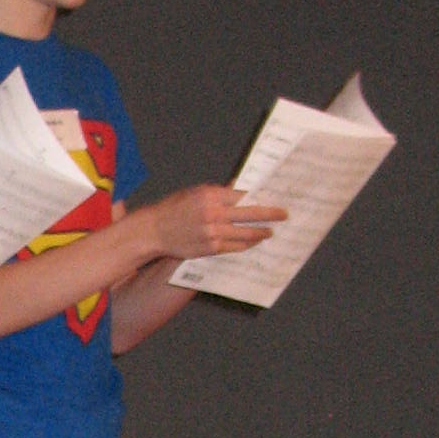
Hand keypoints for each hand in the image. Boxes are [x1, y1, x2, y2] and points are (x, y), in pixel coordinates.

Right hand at [134, 182, 288, 262]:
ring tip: (270, 231)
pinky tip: (253, 242)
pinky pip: (235, 247)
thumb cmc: (174, 208)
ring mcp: (213, 233)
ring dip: (261, 232)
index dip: (260, 197)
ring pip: (246, 233)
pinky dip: (246, 245)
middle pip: (250, 214)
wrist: (154, 231)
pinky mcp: (210, 248)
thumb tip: (241, 189)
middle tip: (283, 215)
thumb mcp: (195, 193)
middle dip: (270, 214)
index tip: (273, 197)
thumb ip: (219, 192)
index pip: (243, 195)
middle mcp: (213, 214)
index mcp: (210, 195)